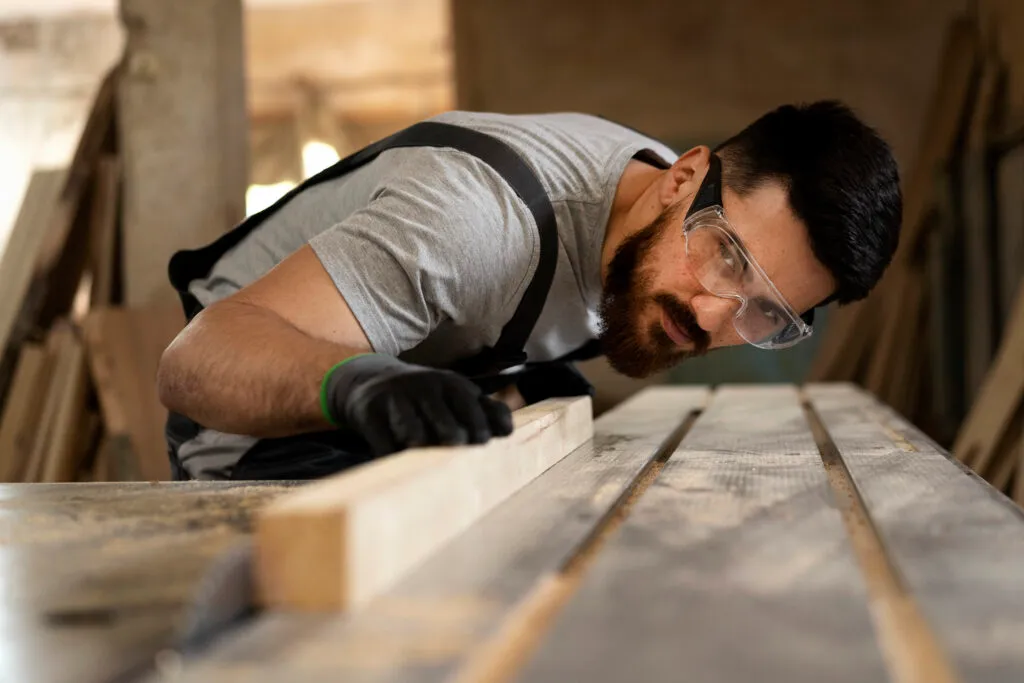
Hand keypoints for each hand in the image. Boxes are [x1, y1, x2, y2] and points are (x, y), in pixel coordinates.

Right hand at [323, 354, 513, 455]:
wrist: (372, 381)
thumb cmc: (427, 397)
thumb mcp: (455, 395)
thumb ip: (485, 410)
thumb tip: (508, 431)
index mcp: (452, 384)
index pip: (470, 404)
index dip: (479, 426)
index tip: (484, 444)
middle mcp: (424, 387)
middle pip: (443, 419)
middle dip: (452, 435)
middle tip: (458, 449)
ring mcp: (396, 399)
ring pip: (413, 432)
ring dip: (421, 446)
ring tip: (426, 454)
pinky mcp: (370, 412)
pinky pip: (383, 442)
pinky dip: (392, 456)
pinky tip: (399, 465)